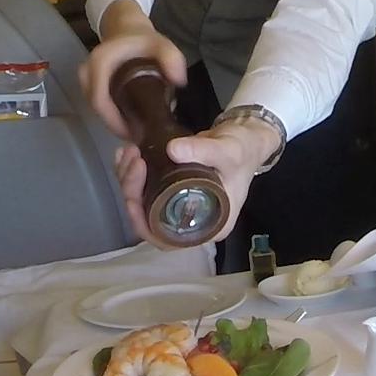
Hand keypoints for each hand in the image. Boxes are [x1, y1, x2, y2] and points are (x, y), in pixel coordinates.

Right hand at [79, 0, 186, 138]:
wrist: (128, 29)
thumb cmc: (144, 40)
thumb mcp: (163, 45)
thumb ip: (172, 59)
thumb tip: (178, 81)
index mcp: (100, 63)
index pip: (100, 100)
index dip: (114, 121)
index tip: (134, 133)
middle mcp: (87, 73)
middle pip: (97, 108)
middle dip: (116, 126)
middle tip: (139, 139)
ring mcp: (87, 80)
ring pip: (98, 109)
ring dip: (115, 123)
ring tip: (138, 134)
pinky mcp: (91, 86)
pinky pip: (100, 106)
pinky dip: (114, 117)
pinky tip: (132, 124)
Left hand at [115, 117, 282, 247]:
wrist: (247, 138)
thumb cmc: (244, 152)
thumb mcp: (228, 152)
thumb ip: (204, 150)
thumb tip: (172, 149)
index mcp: (209, 226)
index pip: (167, 238)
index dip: (143, 221)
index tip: (134, 194)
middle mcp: (193, 221)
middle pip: (149, 219)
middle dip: (133, 190)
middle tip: (134, 161)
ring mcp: (181, 205)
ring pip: (144, 202)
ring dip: (129, 179)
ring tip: (130, 152)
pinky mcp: (173, 190)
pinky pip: (146, 188)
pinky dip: (132, 172)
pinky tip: (128, 153)